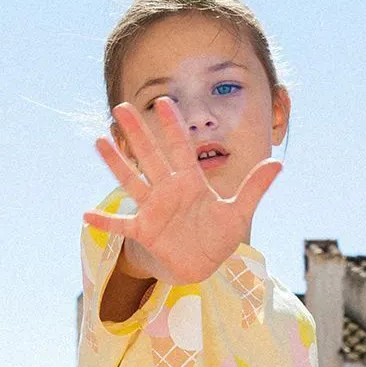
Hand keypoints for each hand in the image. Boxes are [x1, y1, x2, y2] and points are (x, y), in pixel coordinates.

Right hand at [82, 97, 282, 284]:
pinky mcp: (145, 231)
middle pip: (151, 156)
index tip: (165, 101)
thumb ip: (254, 187)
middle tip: (121, 106)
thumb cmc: (218, 236)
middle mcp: (168, 190)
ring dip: (117, 163)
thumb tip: (278, 163)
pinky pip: (122, 226)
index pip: (180, 149)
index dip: (173, 127)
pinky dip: (106, 223)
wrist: (201, 265)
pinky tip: (86, 216)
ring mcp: (154, 209)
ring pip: (132, 181)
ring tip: (100, 141)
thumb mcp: (239, 213)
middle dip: (138, 133)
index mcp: (190, 182)